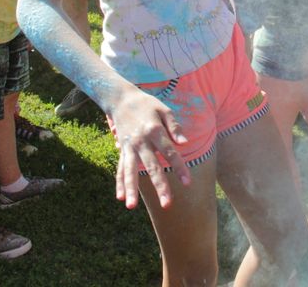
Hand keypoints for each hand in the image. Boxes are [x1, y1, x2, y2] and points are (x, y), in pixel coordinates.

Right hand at [108, 87, 190, 208]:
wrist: (121, 99)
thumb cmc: (147, 105)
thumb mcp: (164, 109)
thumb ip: (174, 127)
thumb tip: (184, 143)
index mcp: (154, 130)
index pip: (169, 152)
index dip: (179, 167)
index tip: (187, 183)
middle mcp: (140, 141)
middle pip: (151, 166)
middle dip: (159, 186)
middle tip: (167, 204)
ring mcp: (129, 147)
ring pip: (130, 171)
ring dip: (131, 189)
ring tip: (132, 207)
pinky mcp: (122, 150)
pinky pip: (120, 168)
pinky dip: (119, 183)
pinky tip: (120, 198)